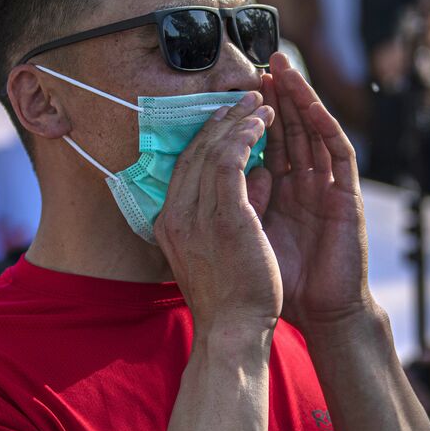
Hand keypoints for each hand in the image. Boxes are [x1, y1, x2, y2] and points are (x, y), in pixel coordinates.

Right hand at [154, 92, 281, 333]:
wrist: (232, 331)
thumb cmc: (230, 299)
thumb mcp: (219, 249)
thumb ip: (232, 209)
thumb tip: (255, 175)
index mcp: (168, 223)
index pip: (184, 167)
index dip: (205, 138)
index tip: (225, 120)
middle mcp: (175, 214)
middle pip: (194, 152)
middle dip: (220, 121)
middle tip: (243, 99)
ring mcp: (196, 214)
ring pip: (212, 150)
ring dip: (237, 121)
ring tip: (258, 103)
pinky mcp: (225, 216)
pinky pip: (231, 160)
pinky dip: (245, 136)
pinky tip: (261, 123)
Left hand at [260, 52, 372, 331]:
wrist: (318, 314)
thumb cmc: (280, 284)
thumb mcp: (248, 234)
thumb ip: (242, 199)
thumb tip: (227, 167)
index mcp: (280, 192)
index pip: (266, 143)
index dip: (252, 117)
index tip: (235, 90)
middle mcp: (304, 184)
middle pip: (290, 128)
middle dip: (276, 95)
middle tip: (261, 62)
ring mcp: (328, 186)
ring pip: (313, 131)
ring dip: (300, 98)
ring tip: (284, 67)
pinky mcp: (347, 194)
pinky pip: (337, 151)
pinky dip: (323, 125)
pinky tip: (308, 103)